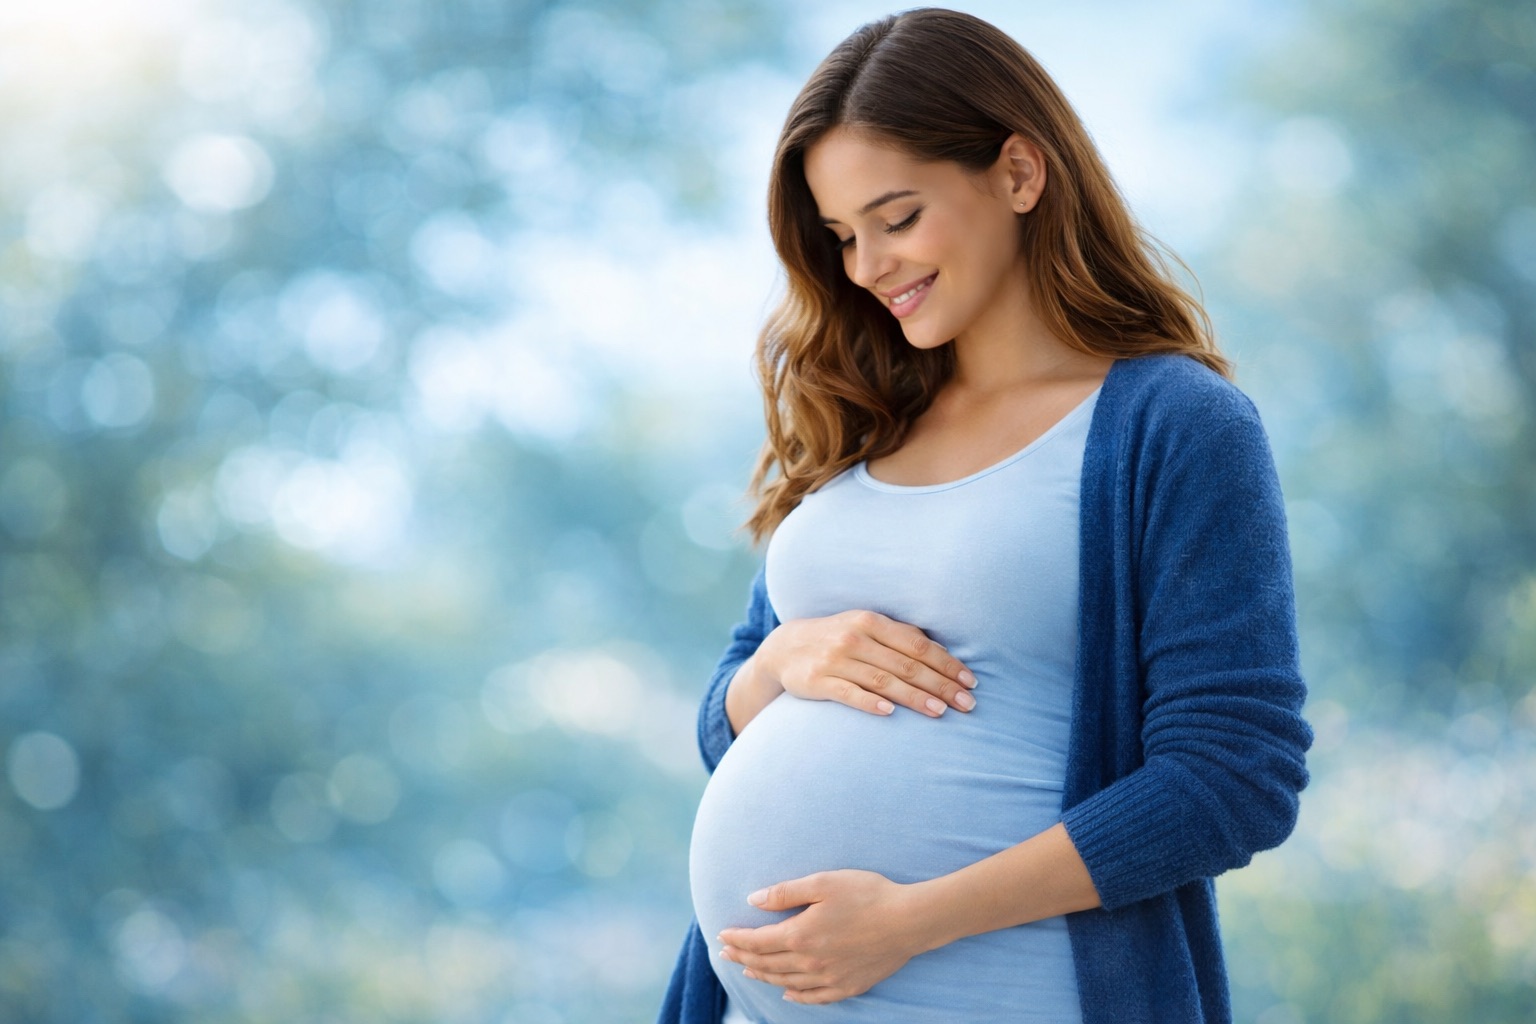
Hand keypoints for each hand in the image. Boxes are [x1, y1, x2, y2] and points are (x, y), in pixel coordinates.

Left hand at [716, 869, 930, 1003]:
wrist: (909, 921)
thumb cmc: (867, 894)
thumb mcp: (823, 883)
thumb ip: (785, 893)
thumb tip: (753, 899)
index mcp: (800, 935)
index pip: (758, 942)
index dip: (737, 939)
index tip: (722, 935)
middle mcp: (810, 963)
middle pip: (767, 963)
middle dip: (743, 957)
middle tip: (726, 953)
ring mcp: (829, 978)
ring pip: (786, 982)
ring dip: (764, 976)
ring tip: (749, 970)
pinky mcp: (848, 986)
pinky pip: (814, 998)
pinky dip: (796, 997)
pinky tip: (788, 994)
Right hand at [757, 610, 975, 718]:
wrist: (783, 648)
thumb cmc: (837, 639)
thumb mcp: (866, 628)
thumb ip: (899, 638)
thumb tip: (944, 654)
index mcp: (872, 622)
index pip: (918, 644)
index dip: (947, 663)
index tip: (970, 682)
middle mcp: (855, 638)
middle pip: (906, 664)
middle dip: (940, 685)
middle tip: (967, 704)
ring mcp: (835, 660)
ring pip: (882, 681)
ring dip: (914, 697)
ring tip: (940, 712)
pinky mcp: (818, 681)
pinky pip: (847, 694)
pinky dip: (868, 702)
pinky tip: (889, 713)